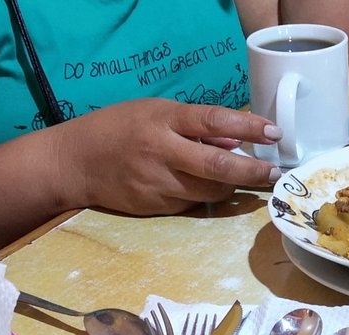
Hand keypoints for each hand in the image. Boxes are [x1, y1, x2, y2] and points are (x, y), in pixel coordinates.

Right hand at [54, 98, 283, 215]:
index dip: (248, 126)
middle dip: (252, 172)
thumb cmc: (118, 129)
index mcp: (164, 119)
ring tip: (238, 181)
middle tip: (273, 173)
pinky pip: (191, 205)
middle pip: (218, 167)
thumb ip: (193, 127)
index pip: (214, 120)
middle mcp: (162, 151)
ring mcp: (159, 184)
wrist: (75, 162)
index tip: (273, 133)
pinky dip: (204, 198)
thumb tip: (234, 139)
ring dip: (230, 189)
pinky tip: (202, 189)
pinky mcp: (156, 208)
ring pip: (210, 193)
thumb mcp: (154, 112)